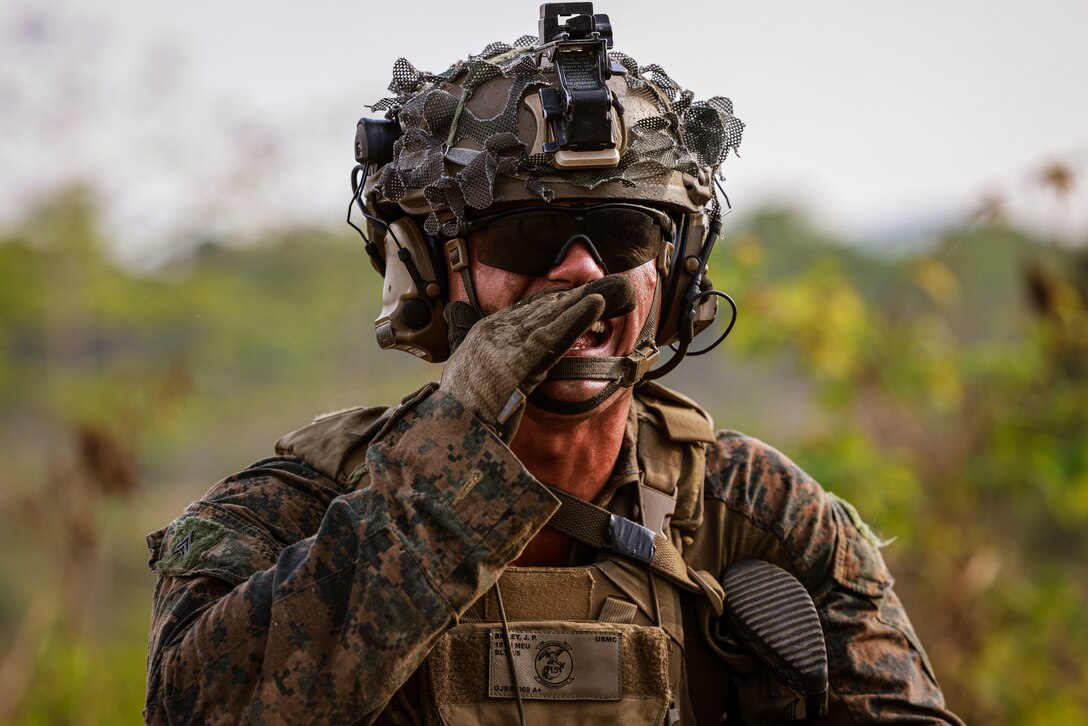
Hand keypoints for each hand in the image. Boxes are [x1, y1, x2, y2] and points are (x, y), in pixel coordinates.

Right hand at [440, 275, 634, 438]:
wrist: (447, 433)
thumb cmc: (458, 410)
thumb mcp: (461, 369)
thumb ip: (464, 338)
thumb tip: (456, 309)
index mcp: (483, 334)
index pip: (525, 310)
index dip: (554, 302)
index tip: (577, 294)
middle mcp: (493, 333)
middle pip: (543, 310)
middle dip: (574, 298)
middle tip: (606, 285)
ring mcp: (505, 347)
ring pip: (552, 318)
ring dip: (582, 302)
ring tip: (609, 289)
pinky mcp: (518, 363)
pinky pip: (554, 338)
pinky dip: (577, 319)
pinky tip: (596, 306)